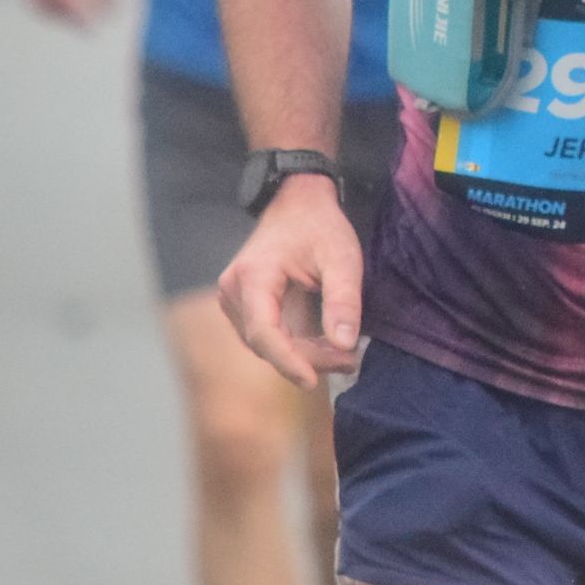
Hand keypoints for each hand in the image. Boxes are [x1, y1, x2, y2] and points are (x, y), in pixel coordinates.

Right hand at [216, 175, 364, 388]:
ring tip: (345, 353)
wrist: (299, 203)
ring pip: (267, 345)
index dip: (287, 361)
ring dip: (304, 354)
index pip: (263, 333)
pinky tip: (327, 343)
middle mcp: (234, 291)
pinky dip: (297, 345)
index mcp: (252, 277)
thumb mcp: (342, 257)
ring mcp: (235, 300)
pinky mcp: (245, 307)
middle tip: (351, 359)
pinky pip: (269, 336)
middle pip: (267, 343)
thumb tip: (344, 345)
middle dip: (309, 358)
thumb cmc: (319, 226)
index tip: (313, 381)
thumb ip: (343, 300)